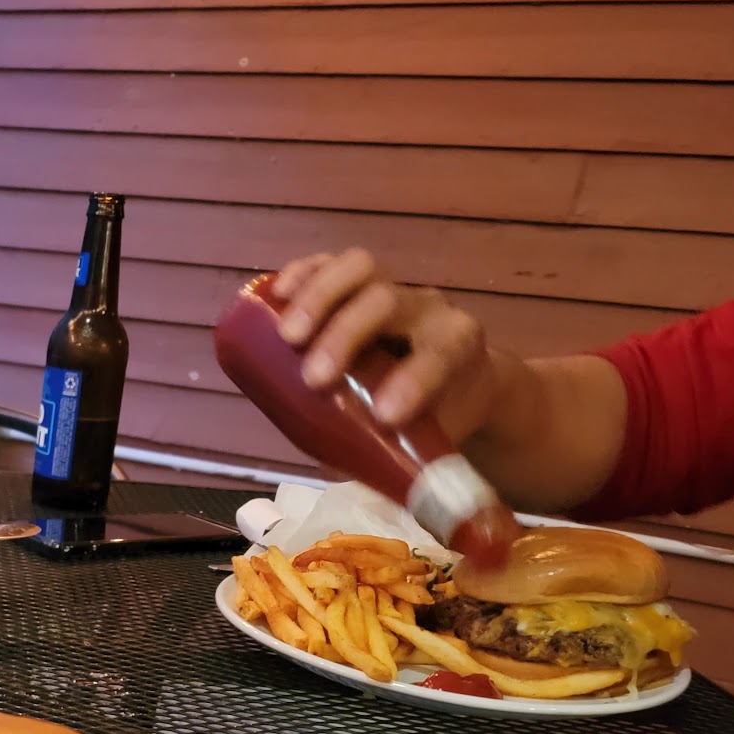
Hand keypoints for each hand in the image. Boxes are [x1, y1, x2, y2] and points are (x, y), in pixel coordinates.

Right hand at [271, 249, 491, 437]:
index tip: (383, 415)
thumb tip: (338, 470)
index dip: (415, 379)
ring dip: (319, 298)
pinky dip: (303, 274)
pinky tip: (276, 294)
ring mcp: (391, 288)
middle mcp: (427, 309)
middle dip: (347, 336)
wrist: (457, 376)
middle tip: (312, 377)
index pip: (442, 352)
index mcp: (457, 347)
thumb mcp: (433, 438)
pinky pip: (331, 262)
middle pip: (387, 301)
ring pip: (361, 269)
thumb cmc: (440, 412)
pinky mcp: (358, 281)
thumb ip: (394, 456)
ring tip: (286, 335)